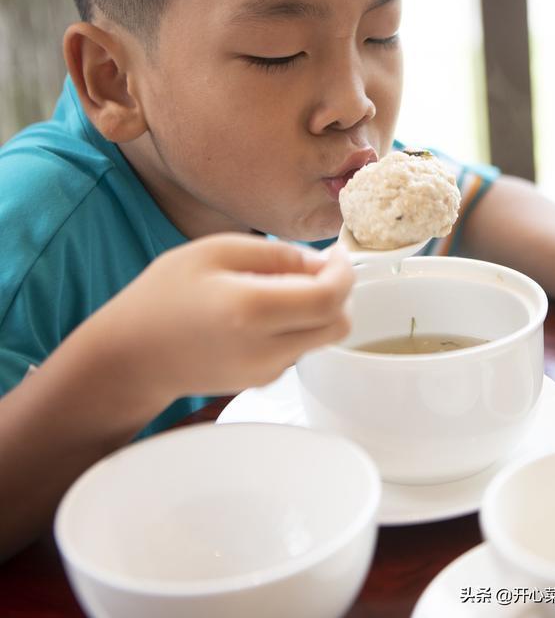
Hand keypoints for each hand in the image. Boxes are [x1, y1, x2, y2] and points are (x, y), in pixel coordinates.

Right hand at [104, 234, 353, 400]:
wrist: (132, 355)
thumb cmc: (164, 296)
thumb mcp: (216, 251)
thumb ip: (276, 253)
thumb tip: (321, 263)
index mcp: (253, 309)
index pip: (330, 298)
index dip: (343, 272)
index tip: (335, 254)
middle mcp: (266, 348)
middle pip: (338, 325)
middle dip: (338, 294)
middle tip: (315, 269)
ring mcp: (265, 371)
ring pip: (321, 339)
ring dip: (316, 311)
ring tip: (276, 288)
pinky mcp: (260, 382)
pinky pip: (297, 350)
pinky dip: (296, 327)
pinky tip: (261, 311)